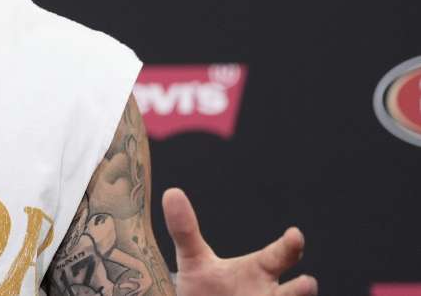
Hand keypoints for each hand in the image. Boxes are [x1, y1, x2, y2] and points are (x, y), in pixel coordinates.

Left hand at [163, 187, 317, 295]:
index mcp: (260, 271)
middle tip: (307, 283)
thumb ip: (184, 230)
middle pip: (297, 292)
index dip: (290, 245)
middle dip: (303, 289)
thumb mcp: (193, 261)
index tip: (295, 234)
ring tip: (300, 290)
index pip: (281, 255)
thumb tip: (172, 193)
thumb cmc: (205, 287)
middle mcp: (272, 295)